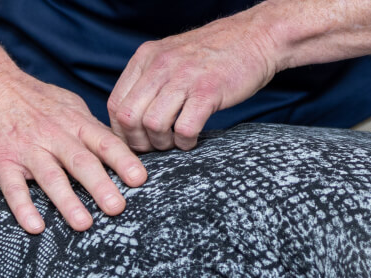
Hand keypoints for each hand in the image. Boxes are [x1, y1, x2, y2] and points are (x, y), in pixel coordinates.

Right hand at [0, 70, 146, 232]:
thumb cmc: (33, 98)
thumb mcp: (69, 106)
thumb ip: (92, 129)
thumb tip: (119, 149)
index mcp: (75, 123)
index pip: (104, 142)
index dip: (123, 161)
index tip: (140, 179)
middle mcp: (54, 136)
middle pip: (81, 162)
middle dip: (101, 186)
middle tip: (117, 208)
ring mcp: (27, 149)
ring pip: (50, 177)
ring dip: (67, 202)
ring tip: (83, 224)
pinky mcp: (2, 160)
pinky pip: (13, 187)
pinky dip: (23, 207)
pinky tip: (35, 226)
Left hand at [107, 14, 280, 150]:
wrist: (255, 38)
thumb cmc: (214, 55)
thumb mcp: (171, 56)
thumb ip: (150, 79)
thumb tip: (132, 115)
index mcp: (146, 57)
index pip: (115, 103)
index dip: (122, 131)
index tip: (135, 142)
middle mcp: (160, 65)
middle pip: (129, 116)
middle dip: (139, 142)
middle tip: (155, 147)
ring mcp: (184, 78)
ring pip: (153, 124)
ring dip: (162, 143)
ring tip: (175, 142)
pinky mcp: (208, 91)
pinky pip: (184, 128)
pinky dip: (185, 141)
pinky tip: (192, 138)